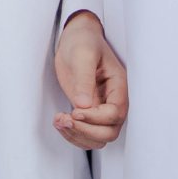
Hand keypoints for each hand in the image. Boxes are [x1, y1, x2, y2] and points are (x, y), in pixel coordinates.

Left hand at [52, 10, 129, 149]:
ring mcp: (102, 109)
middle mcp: (113, 101)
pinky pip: (87, 135)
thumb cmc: (83, 42)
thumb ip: (84, 78)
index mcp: (119, 86)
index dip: (95, 118)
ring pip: (99, 138)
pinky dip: (73, 135)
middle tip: (64, 119)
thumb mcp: (83, 54)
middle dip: (86, 131)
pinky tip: (59, 122)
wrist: (75, 39)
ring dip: (78, 136)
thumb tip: (84, 105)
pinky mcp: (89, 113)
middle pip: (109, 132)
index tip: (74, 111)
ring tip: (58, 121)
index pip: (115, 113)